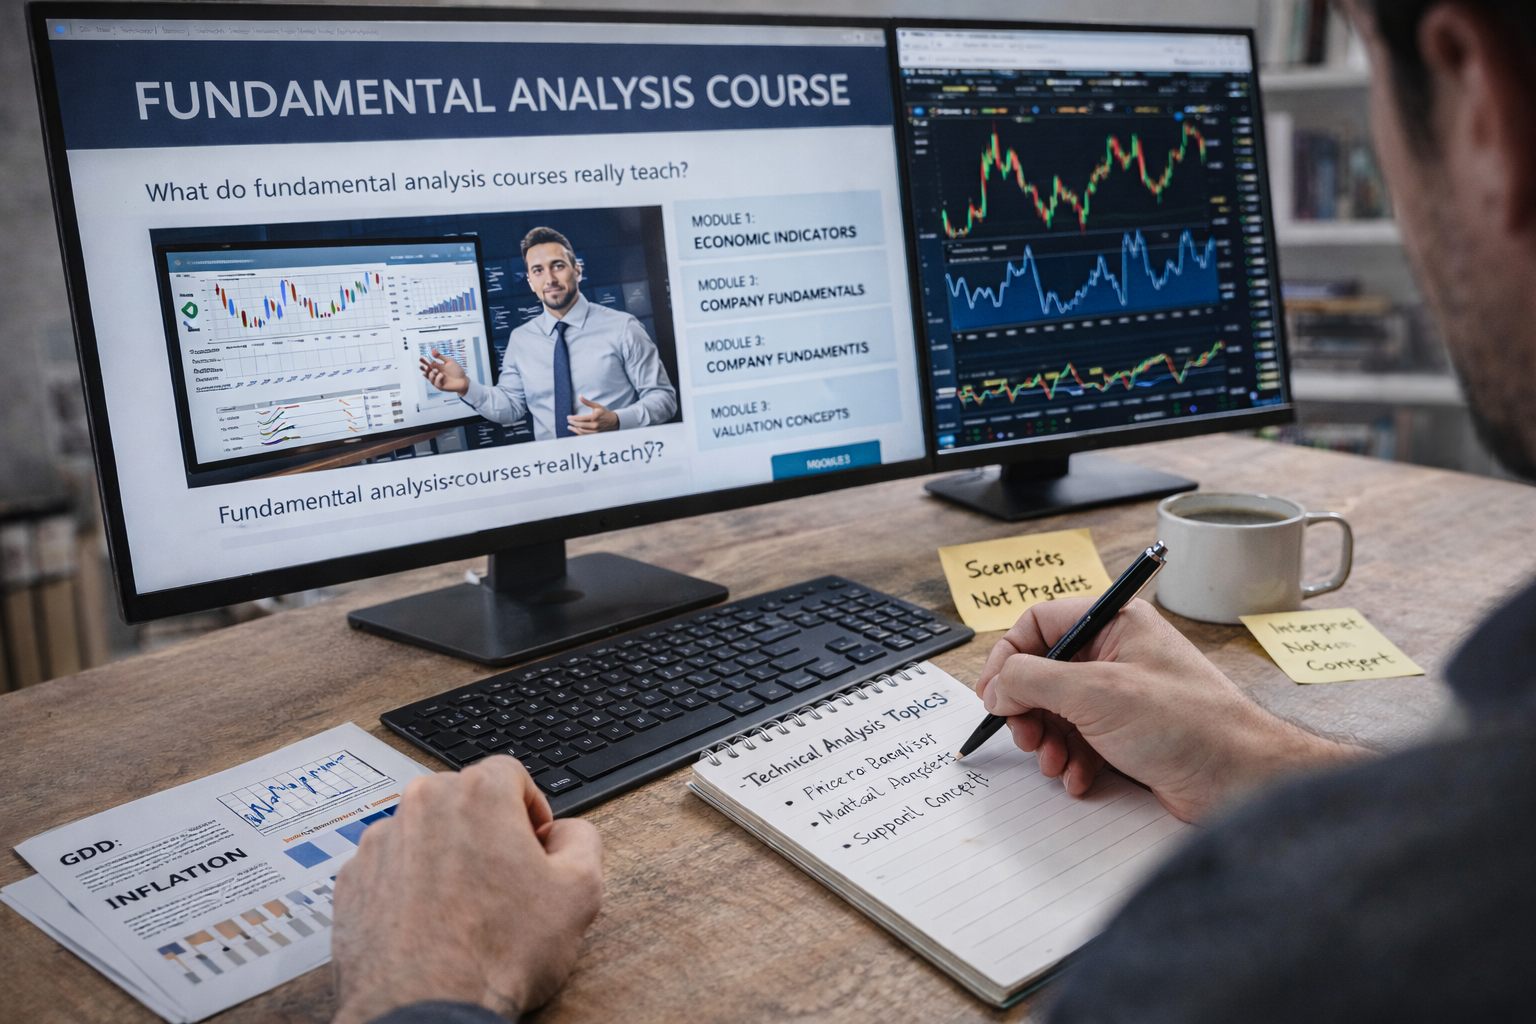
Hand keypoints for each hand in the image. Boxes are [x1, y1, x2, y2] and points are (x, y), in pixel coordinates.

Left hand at [330, 756, 602, 1023]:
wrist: (427, 1011)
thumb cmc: (497, 955)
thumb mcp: (579, 892)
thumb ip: (581, 840)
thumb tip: (564, 833)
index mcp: (478, 794)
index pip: (510, 773)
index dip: (530, 808)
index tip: (534, 842)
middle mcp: (422, 805)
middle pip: (463, 799)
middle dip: (486, 831)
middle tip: (505, 879)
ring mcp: (379, 843)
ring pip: (424, 832)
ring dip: (446, 857)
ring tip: (465, 909)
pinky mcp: (352, 881)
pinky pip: (390, 867)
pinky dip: (409, 886)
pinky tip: (430, 923)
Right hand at [420, 349, 469, 395]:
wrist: (464, 380)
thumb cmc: (457, 371)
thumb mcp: (449, 361)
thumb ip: (441, 356)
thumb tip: (433, 350)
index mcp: (438, 367)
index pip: (429, 364)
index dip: (424, 362)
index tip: (421, 358)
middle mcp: (436, 374)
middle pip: (427, 371)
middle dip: (424, 368)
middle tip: (423, 366)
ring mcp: (438, 380)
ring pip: (430, 378)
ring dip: (431, 374)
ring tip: (436, 371)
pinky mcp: (440, 386)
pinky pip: (436, 383)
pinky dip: (438, 378)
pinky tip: (441, 375)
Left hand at [567, 396, 618, 433]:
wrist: (613, 421)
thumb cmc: (604, 412)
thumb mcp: (596, 405)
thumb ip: (587, 402)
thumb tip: (579, 396)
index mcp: (594, 417)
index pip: (580, 419)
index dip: (573, 418)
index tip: (568, 417)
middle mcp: (594, 425)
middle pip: (580, 425)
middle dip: (573, 423)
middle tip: (568, 421)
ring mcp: (595, 431)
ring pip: (581, 431)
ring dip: (574, 429)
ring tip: (570, 426)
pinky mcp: (595, 434)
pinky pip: (585, 435)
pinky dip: (579, 433)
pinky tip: (575, 430)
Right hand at [975, 598, 1364, 822]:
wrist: (1241, 780)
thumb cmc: (1189, 725)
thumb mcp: (1096, 692)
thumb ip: (1033, 680)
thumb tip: (997, 686)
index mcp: (1116, 623)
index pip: (1040, 623)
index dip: (1009, 657)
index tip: (994, 694)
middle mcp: (1119, 654)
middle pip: (1044, 671)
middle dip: (1028, 709)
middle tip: (1026, 735)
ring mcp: (1125, 695)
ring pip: (1060, 710)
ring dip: (1049, 740)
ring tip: (1056, 763)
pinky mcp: (1131, 733)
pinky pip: (1082, 740)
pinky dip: (1073, 760)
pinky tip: (1080, 778)